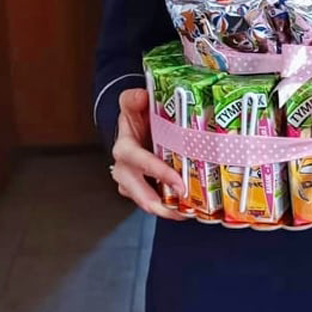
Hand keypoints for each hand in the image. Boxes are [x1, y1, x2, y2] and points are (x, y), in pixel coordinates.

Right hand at [111, 89, 186, 218]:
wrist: (133, 129)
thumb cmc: (136, 117)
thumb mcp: (132, 104)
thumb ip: (133, 99)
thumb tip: (141, 96)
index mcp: (124, 147)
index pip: (138, 160)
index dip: (157, 172)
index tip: (178, 181)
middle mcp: (124, 168)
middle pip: (138, 192)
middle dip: (160, 203)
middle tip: (183, 209)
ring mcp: (131, 183)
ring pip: (145, 202)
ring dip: (166, 211)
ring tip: (188, 214)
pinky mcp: (140, 191)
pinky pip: (153, 203)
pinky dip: (169, 209)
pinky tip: (186, 211)